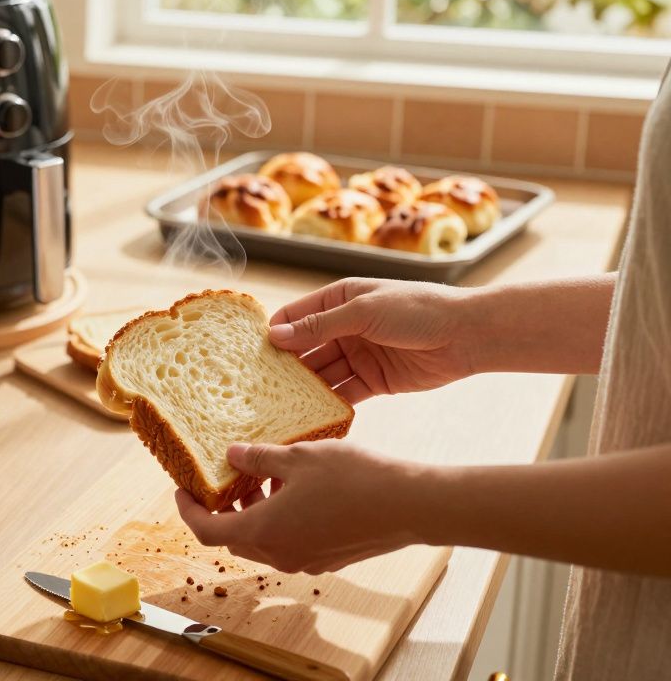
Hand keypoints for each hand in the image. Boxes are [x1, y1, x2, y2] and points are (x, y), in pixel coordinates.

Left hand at [175, 441, 425, 573]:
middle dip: (223, 509)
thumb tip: (232, 455)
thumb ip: (259, 459)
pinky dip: (279, 518)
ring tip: (262, 475)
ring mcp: (306, 559)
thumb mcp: (298, 457)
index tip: (183, 490)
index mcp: (264, 532)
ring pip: (263, 540)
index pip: (207, 531)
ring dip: (254, 512)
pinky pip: (289, 541)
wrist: (411, 505)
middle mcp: (281, 554)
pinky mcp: (328, 557)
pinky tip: (294, 488)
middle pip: (233, 539)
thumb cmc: (354, 479)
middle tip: (222, 479)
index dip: (188, 510)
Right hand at [269, 277, 476, 403]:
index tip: (250, 355)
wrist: (468, 335)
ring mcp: (359, 355)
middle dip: (284, 367)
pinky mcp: (374, 381)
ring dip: (304, 389)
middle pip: (305, 349)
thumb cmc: (417, 309)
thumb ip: (320, 325)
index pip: (295, 316)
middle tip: (258, 388)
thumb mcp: (364, 311)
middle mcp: (345, 328)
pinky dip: (329, 405)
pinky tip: (311, 418)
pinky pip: (344, 394)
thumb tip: (275, 335)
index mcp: (340, 300)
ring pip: (322, 374)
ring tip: (279, 408)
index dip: (274, 334)